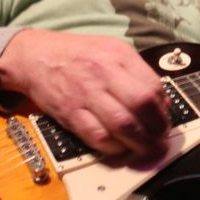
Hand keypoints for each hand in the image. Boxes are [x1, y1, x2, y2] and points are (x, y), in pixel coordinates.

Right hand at [0, 29, 170, 157]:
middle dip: (157, 129)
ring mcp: (86, 94)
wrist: (34, 56)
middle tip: (160, 140)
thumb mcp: (111, 50)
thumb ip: (137, 73)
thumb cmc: (77, 54)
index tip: (164, 121)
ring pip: (122, 125)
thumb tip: (163, 103)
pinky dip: (114, 147)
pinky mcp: (70, 113)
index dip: (163, 110)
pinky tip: (121, 148)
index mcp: (118, 55)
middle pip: (141, 106)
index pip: (152, 86)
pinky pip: (98, 137)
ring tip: (147, 149)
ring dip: (140, 143)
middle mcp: (104, 73)